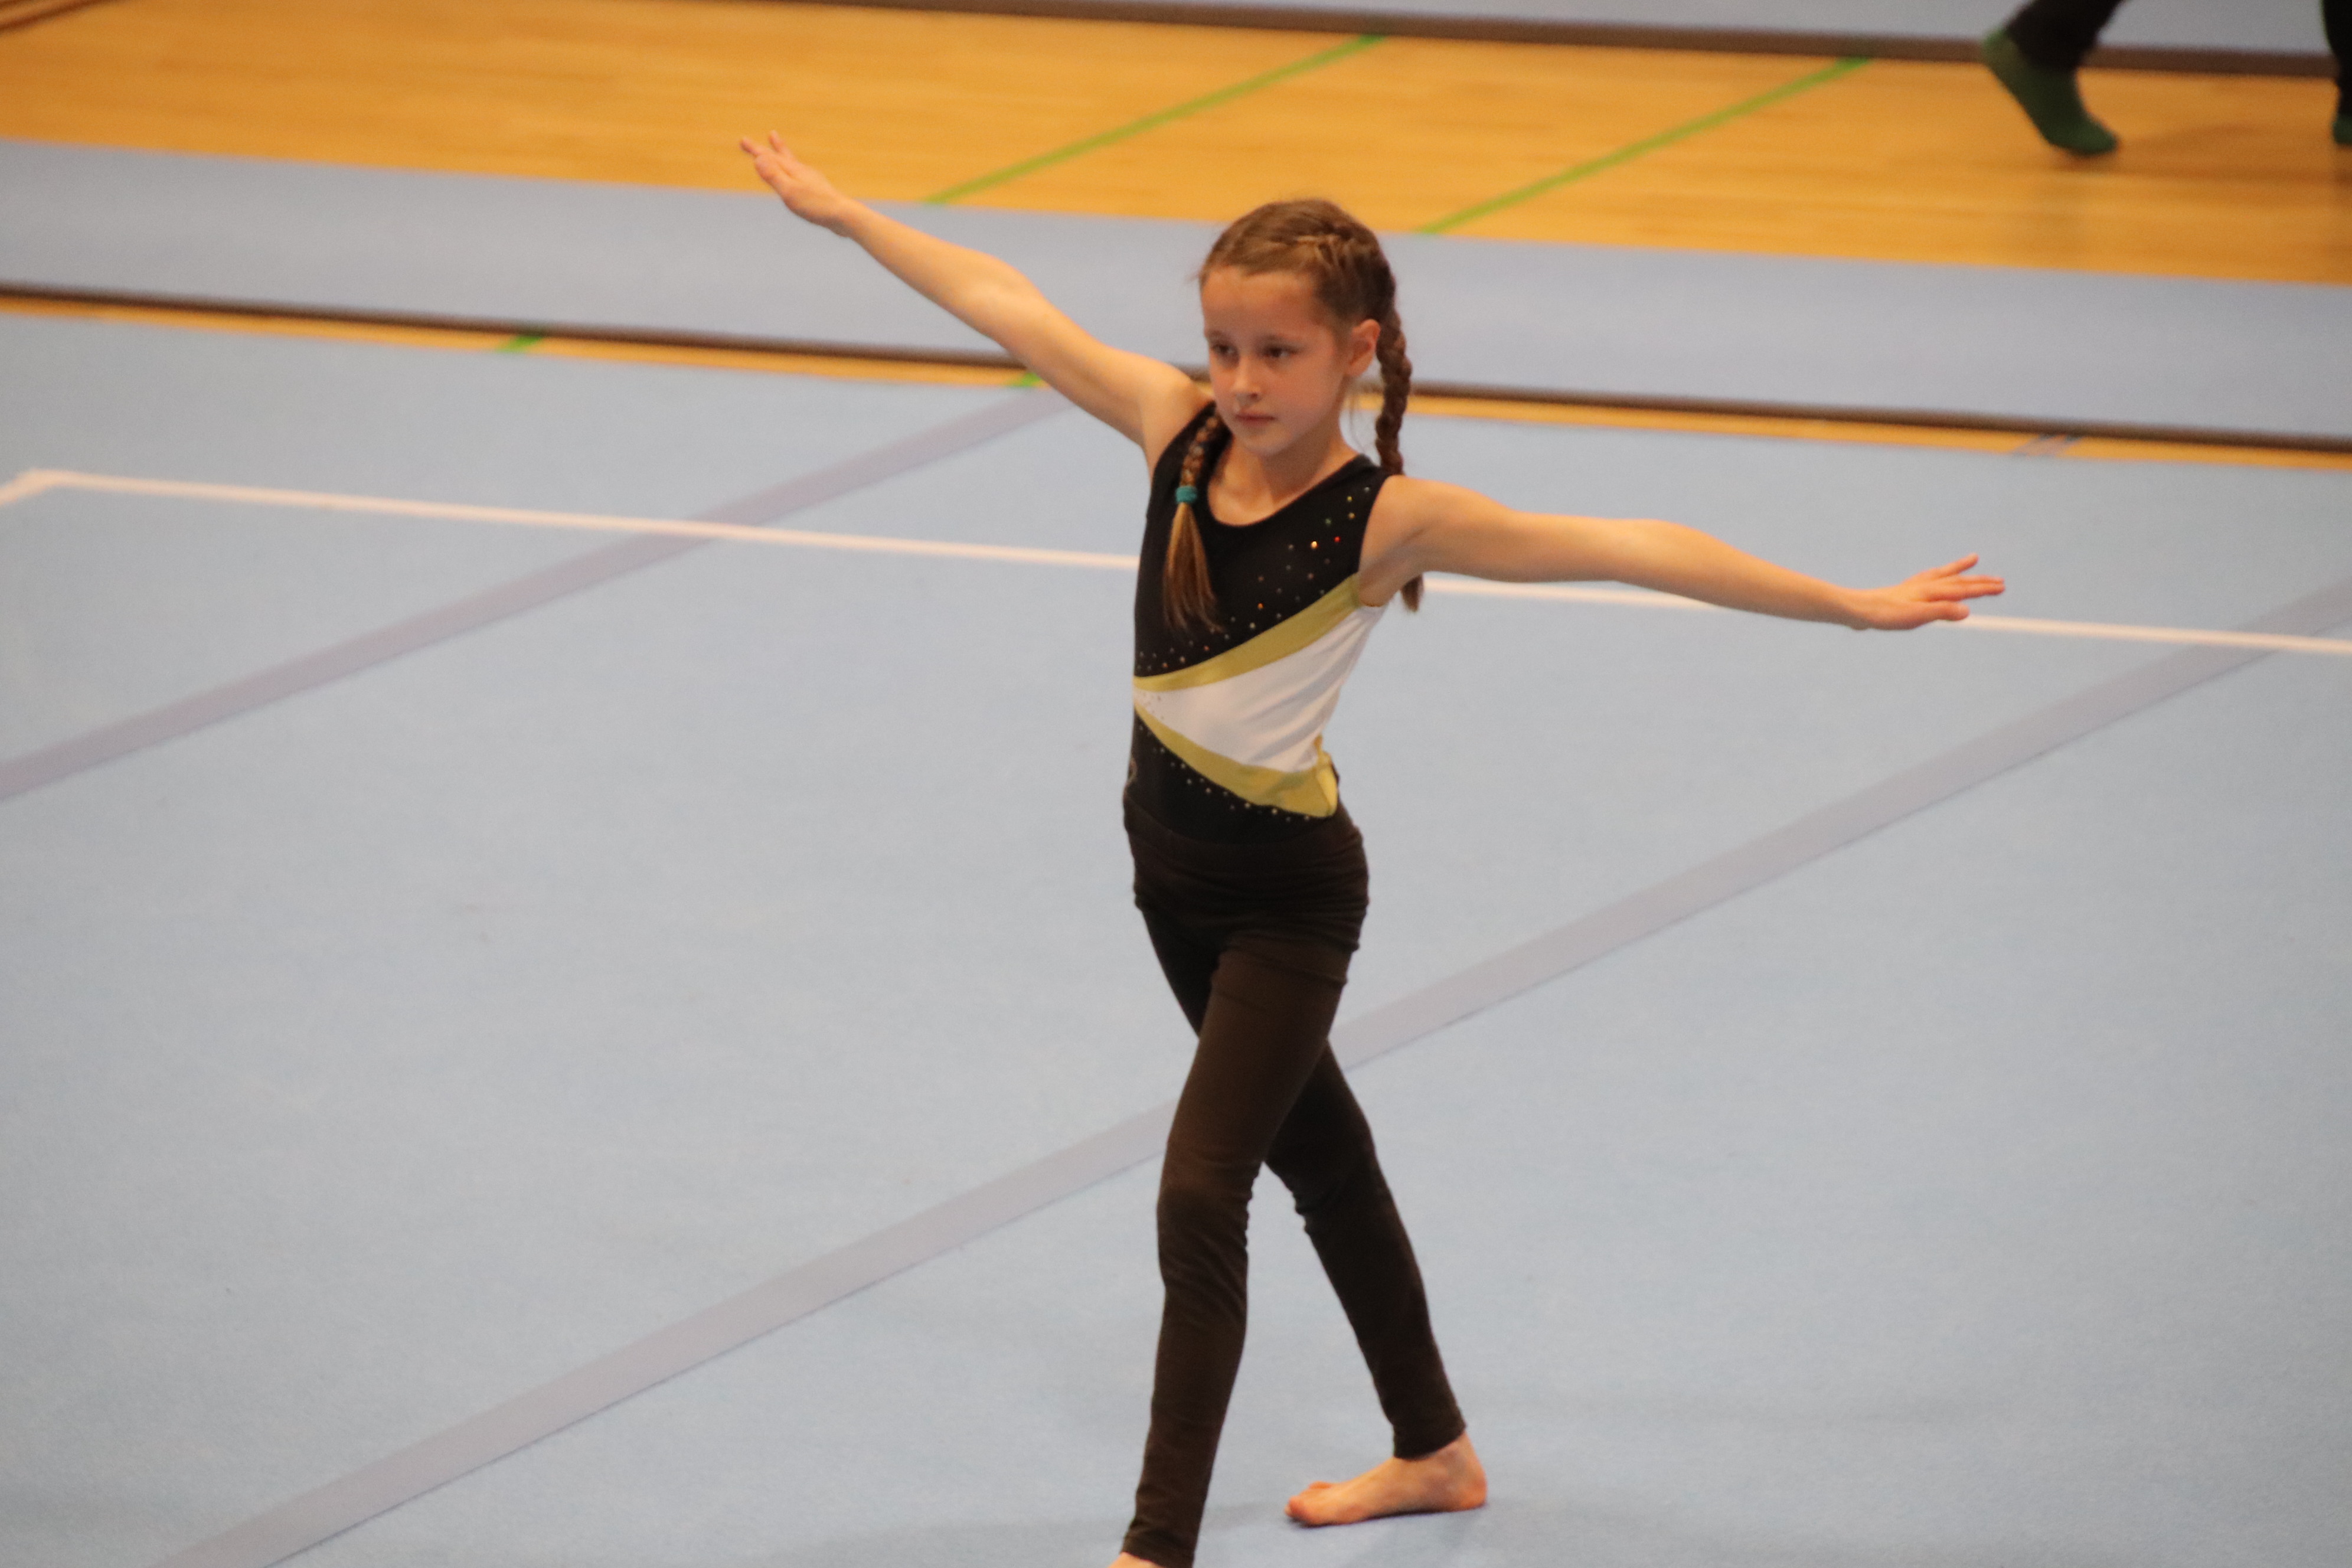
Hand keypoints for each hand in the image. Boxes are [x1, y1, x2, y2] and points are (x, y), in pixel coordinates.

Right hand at [738, 131, 856, 233]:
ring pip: (793, 163)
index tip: (743, 140)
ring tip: (778, 145)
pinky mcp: (818, 190)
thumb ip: (774, 176)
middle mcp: (802, 171)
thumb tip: (758, 158)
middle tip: (768, 134)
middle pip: (783, 157)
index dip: (756, 150)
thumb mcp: (789, 192)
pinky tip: (798, 176)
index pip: (770, 157)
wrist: (844, 216)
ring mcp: (811, 180)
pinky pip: (800, 175)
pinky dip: (793, 170)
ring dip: (783, 154)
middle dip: (770, 148)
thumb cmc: (816, 206)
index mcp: (793, 170)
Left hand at [1845, 553, 2004, 629]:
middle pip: (1958, 581)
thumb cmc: (1886, 615)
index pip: (1964, 590)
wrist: (1858, 610)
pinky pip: (1929, 578)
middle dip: (1979, 581)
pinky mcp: (1905, 591)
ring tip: (1973, 559)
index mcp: (1932, 592)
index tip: (2002, 587)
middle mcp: (1926, 585)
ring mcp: (1915, 587)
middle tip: (2000, 581)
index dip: (1983, 589)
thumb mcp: (1916, 617)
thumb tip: (1968, 611)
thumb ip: (1942, 612)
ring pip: (1944, 575)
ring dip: (1961, 570)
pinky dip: (1938, 574)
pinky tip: (1934, 577)